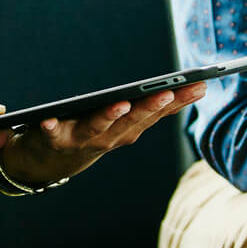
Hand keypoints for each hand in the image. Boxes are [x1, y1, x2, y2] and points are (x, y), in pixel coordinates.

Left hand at [0, 82, 208, 190]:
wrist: (51, 162)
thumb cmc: (93, 132)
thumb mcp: (126, 120)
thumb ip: (151, 105)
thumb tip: (197, 86)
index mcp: (129, 130)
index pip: (158, 113)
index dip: (179, 100)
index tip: (199, 85)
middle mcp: (110, 138)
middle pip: (133, 121)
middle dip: (150, 108)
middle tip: (166, 92)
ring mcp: (83, 141)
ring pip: (100, 128)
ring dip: (111, 117)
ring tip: (121, 103)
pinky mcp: (54, 140)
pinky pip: (52, 134)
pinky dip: (50, 128)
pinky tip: (47, 120)